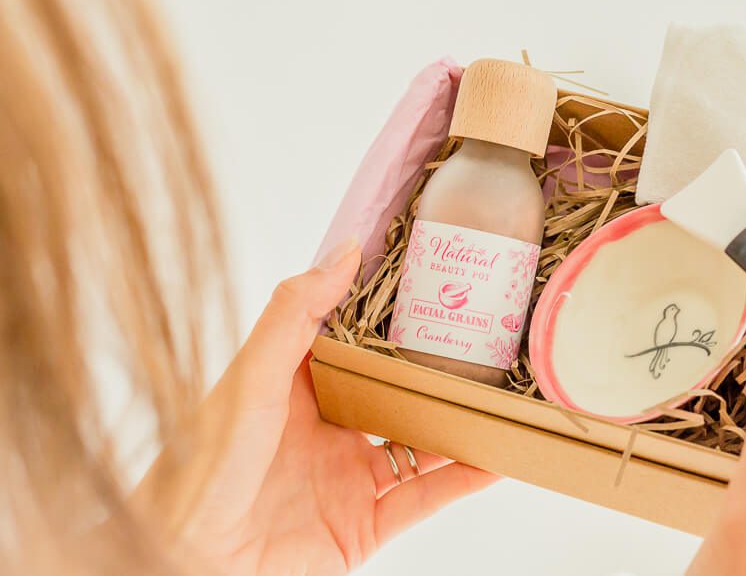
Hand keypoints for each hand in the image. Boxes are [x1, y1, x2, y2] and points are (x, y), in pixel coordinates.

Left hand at [139, 239, 497, 574]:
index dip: (394, 314)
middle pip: (398, 392)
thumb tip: (344, 252)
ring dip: (461, 424)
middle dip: (438, 370)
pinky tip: (495, 459)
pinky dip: (462, 481)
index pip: (357, 342)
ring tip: (504, 397)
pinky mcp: (362, 526)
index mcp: (298, 387)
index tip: (436, 281)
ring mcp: (348, 478)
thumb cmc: (201, 466)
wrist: (190, 561)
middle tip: (487, 338)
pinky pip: (424, 499)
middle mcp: (328, 429)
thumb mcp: (251, 377)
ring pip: (421, 444)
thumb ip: (294, 314)